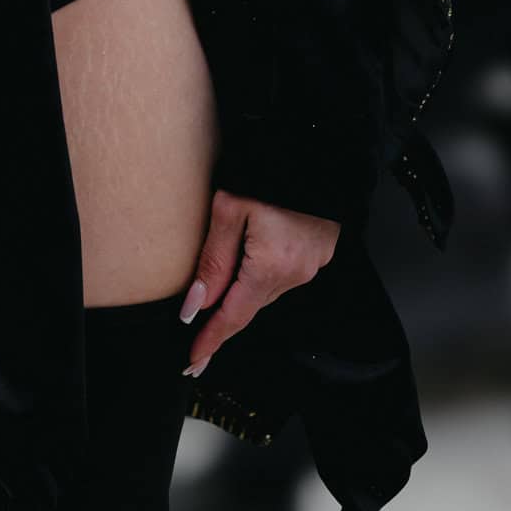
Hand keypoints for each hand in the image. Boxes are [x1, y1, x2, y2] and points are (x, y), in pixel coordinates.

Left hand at [179, 188, 339, 378]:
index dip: (211, 341)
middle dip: (223, 323)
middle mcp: (295, 273)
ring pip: (265, 292)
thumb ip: (213, 260)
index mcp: (271, 265)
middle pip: (249, 306)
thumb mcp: (228, 209)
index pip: (234, 316)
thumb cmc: (268, 170)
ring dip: (242, 297)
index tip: (193, 362)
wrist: (314, 148)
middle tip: (198, 343)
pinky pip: (283, 278)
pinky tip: (248, 272)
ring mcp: (310, 265)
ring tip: (217, 307)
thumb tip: (195, 305)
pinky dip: (262, 279)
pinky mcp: (317, 254)